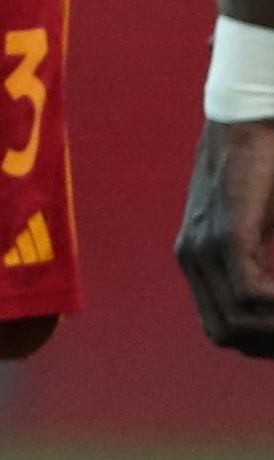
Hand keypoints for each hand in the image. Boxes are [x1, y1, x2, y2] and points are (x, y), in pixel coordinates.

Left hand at [181, 119, 273, 355]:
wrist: (251, 117)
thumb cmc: (267, 165)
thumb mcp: (260, 222)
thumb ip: (260, 256)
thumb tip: (269, 295)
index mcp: (199, 258)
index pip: (221, 327)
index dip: (260, 342)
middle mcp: (194, 257)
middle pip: (226, 334)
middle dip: (269, 342)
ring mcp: (206, 246)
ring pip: (239, 321)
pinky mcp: (229, 233)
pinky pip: (253, 294)